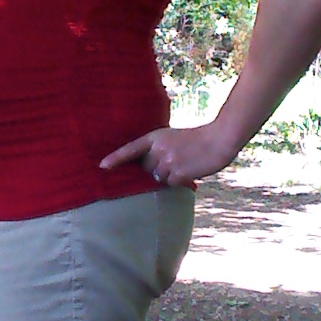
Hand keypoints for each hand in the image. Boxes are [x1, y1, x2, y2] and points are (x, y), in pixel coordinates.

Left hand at [99, 123, 239, 184]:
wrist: (219, 140)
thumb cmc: (198, 140)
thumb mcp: (174, 138)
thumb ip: (160, 150)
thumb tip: (152, 172)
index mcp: (155, 137)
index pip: (130, 149)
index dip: (115, 159)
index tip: (101, 166)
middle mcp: (158, 149)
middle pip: (146, 169)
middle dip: (156, 169)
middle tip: (175, 160)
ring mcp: (167, 161)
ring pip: (158, 178)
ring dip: (169, 176)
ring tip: (185, 164)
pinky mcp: (177, 173)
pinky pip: (170, 184)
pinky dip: (178, 181)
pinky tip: (190, 171)